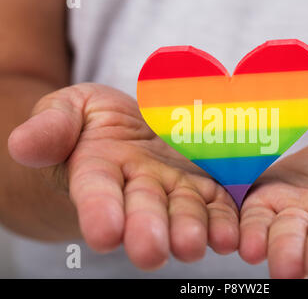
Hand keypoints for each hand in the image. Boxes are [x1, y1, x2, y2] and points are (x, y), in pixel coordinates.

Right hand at [8, 83, 238, 268]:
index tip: (103, 233)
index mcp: (99, 171)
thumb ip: (52, 125)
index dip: (100, 211)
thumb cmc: (94, 122)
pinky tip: (230, 235)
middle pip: (144, 211)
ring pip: (184, 212)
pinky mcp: (205, 185)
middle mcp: (139, 188)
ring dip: (189, 230)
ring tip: (193, 245)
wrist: (133, 128)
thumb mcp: (68, 109)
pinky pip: (216, 204)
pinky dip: (223, 221)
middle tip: (152, 251)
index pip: (97, 193)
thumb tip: (23, 144)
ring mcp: (175, 188)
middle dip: (147, 231)